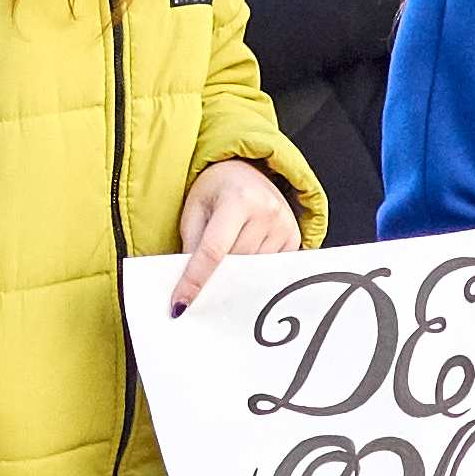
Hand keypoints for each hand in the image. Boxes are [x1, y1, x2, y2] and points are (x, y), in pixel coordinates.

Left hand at [163, 157, 301, 313]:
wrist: (244, 170)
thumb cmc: (215, 189)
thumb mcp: (194, 211)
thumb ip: (191, 246)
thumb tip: (188, 286)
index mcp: (238, 199)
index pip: (213, 251)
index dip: (195, 280)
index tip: (180, 304)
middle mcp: (267, 210)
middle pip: (236, 263)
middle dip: (215, 276)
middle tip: (200, 283)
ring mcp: (285, 224)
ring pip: (254, 270)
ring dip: (236, 273)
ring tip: (227, 256)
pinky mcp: (294, 237)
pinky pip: (270, 268)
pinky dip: (254, 270)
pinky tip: (245, 256)